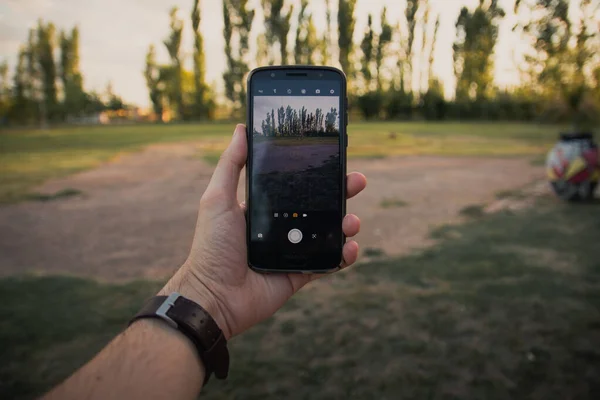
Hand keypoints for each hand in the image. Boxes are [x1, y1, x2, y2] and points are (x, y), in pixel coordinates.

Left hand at [160, 125, 366, 338]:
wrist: (214, 295)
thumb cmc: (211, 245)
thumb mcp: (217, 199)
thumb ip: (231, 165)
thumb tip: (241, 128)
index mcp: (265, 207)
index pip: (296, 184)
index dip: (316, 172)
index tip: (334, 157)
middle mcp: (282, 226)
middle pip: (319, 205)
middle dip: (341, 192)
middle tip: (357, 181)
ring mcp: (293, 250)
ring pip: (328, 233)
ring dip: (346, 223)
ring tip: (351, 221)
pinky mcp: (300, 274)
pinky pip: (328, 263)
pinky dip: (343, 256)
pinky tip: (350, 247)